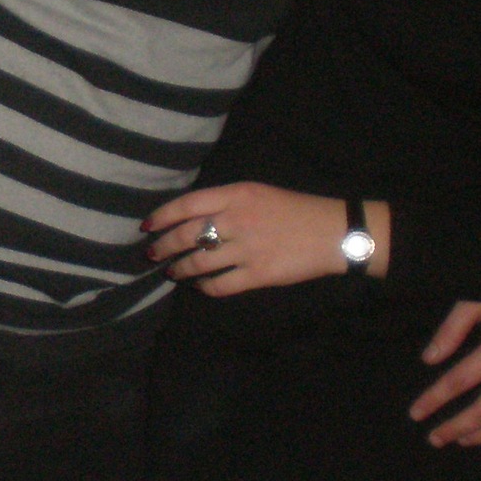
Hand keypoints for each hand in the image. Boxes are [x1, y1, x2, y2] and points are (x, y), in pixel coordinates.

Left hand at [146, 182, 372, 294]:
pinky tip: (200, 286)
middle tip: (151, 255)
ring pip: (198, 263)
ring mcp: (247, 248)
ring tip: (172, 272)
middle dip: (163, 247)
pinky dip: (204, 287)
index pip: (187, 204)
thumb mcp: (258, 192)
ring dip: (179, 269)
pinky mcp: (258, 274)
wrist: (333, 231)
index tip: (147, 227)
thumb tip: (189, 217)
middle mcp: (237, 219)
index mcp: (237, 194)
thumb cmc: (294, 209)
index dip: (162, 216)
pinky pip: (220, 285)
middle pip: (186, 235)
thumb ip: (226, 201)